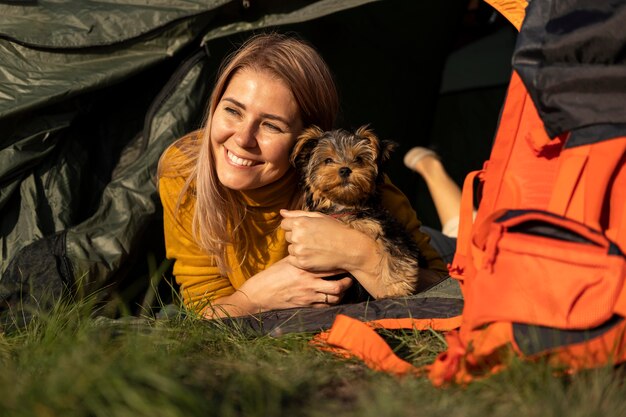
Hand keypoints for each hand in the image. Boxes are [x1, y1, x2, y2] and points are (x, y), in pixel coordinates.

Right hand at [223, 257, 352, 314]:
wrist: (260, 294)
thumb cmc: (272, 275)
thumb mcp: (286, 260)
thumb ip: (301, 256)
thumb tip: (312, 247)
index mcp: (305, 268)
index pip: (329, 265)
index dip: (341, 263)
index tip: (346, 260)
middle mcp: (309, 282)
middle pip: (338, 283)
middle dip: (347, 281)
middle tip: (350, 276)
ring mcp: (308, 296)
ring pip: (334, 297)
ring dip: (342, 293)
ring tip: (344, 287)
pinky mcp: (306, 306)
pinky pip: (325, 306)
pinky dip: (332, 302)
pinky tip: (333, 297)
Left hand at [280, 209, 372, 271]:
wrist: (349, 249)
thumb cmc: (335, 230)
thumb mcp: (318, 217)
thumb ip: (297, 214)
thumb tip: (281, 212)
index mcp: (300, 222)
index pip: (284, 224)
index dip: (294, 227)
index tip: (307, 230)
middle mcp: (297, 236)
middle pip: (287, 237)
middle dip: (296, 237)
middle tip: (313, 239)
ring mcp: (299, 251)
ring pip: (290, 249)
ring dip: (298, 249)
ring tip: (315, 248)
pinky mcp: (302, 263)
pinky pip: (293, 260)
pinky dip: (300, 259)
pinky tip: (313, 256)